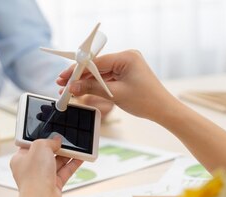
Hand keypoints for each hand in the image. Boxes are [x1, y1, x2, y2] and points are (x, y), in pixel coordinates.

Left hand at [10, 136, 83, 196]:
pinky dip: (72, 165)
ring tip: (77, 147)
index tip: (51, 133)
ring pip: (56, 163)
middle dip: (57, 147)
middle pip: (45, 154)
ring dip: (67, 155)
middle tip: (66, 140)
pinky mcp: (53, 185)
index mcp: (20, 159)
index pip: (30, 145)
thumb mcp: (39, 146)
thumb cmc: (34, 174)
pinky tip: (80, 157)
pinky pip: (64, 172)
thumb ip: (49, 141)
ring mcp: (42, 178)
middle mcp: (30, 169)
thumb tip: (56, 140)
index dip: (41, 139)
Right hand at [56, 50, 178, 121]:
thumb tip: (72, 87)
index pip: (96, 62)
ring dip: (85, 81)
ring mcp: (126, 65)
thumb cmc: (145, 101)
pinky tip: (81, 89)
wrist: (164, 110)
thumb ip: (92, 88)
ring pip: (99, 72)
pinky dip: (95, 84)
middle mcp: (126, 57)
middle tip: (61, 83)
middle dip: (79, 76)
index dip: (77, 70)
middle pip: (96, 66)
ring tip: (68, 89)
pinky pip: (106, 77)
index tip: (63, 77)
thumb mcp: (115, 94)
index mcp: (126, 57)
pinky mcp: (125, 73)